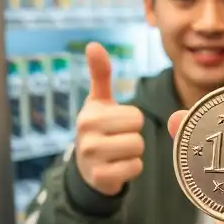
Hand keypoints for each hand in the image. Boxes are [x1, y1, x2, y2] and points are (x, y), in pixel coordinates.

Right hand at [74, 42, 144, 195]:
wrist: (86, 167)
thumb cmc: (99, 127)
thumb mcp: (99, 100)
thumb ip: (100, 73)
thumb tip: (94, 45)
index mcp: (89, 115)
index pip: (135, 115)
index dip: (132, 120)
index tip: (116, 124)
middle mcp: (86, 137)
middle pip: (137, 133)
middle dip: (134, 136)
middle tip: (118, 139)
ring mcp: (92, 160)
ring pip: (137, 151)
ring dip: (134, 153)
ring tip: (118, 152)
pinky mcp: (100, 178)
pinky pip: (135, 169)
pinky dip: (132, 168)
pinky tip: (118, 166)